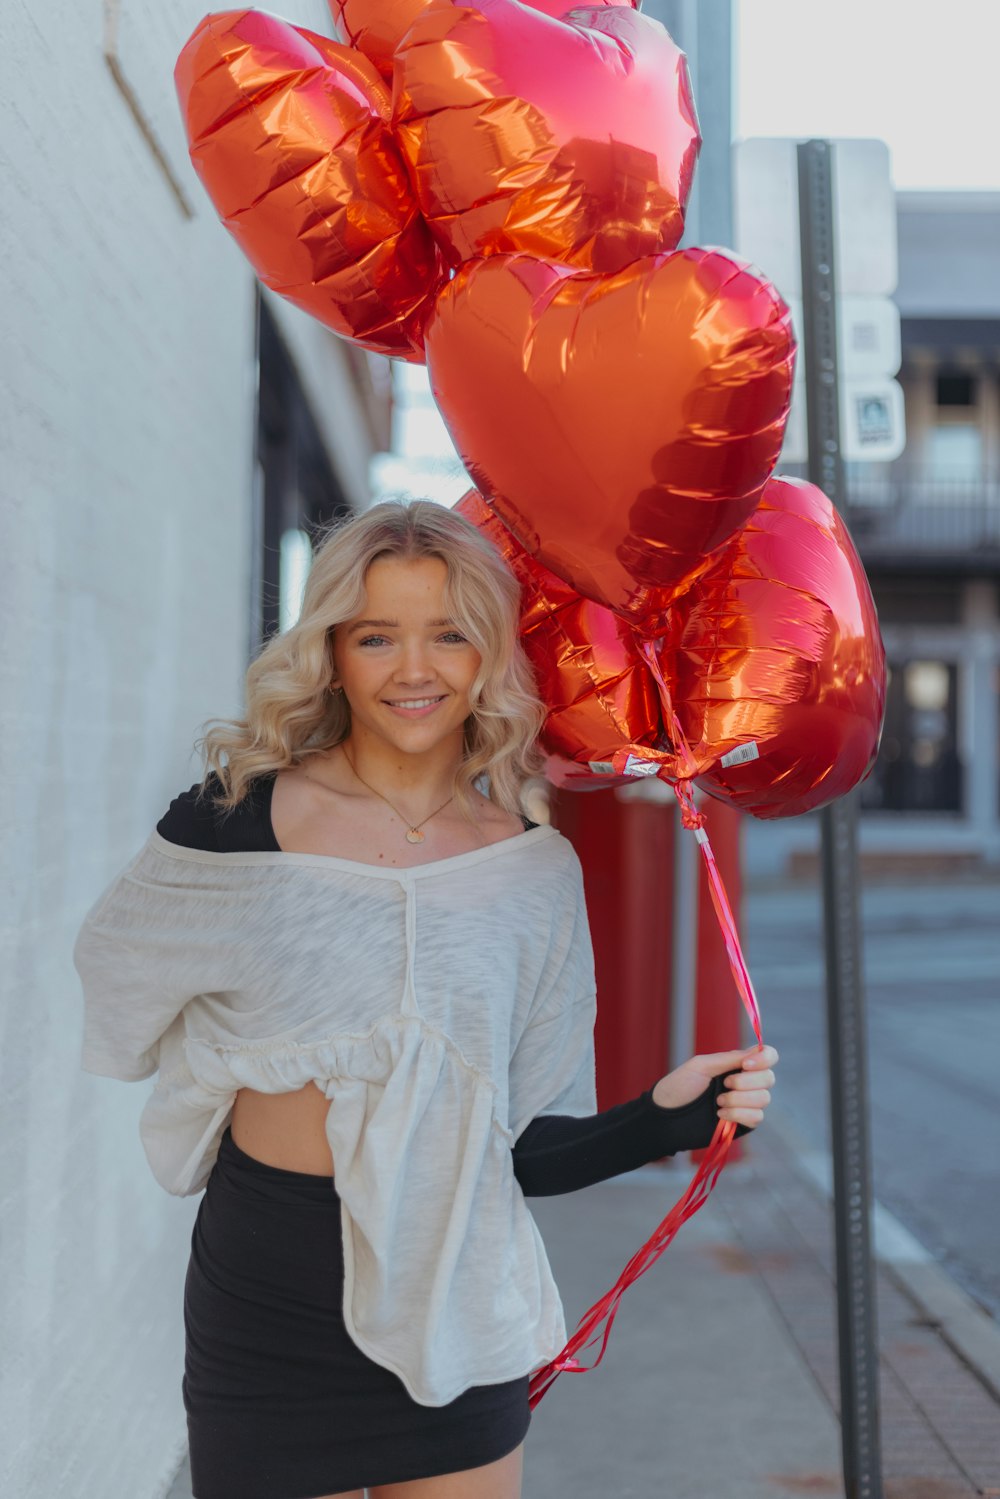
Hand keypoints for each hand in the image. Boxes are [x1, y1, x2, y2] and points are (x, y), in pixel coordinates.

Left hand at [651, 1045, 778, 1130]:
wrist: (666, 1116)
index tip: (745, 1065)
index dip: (764, 1060)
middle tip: (724, 1085)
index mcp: (737, 1064)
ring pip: (764, 1099)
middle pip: (768, 1078)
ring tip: (717, 1102)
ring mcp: (746, 1103)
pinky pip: (756, 1117)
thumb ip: (729, 1059)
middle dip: (746, 1083)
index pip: (768, 1056)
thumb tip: (758, 1050)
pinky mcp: (744, 1123)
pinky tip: (720, 1114)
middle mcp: (746, 1082)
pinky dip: (738, 1114)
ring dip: (739, 1100)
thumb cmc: (679, 1086)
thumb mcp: (701, 1066)